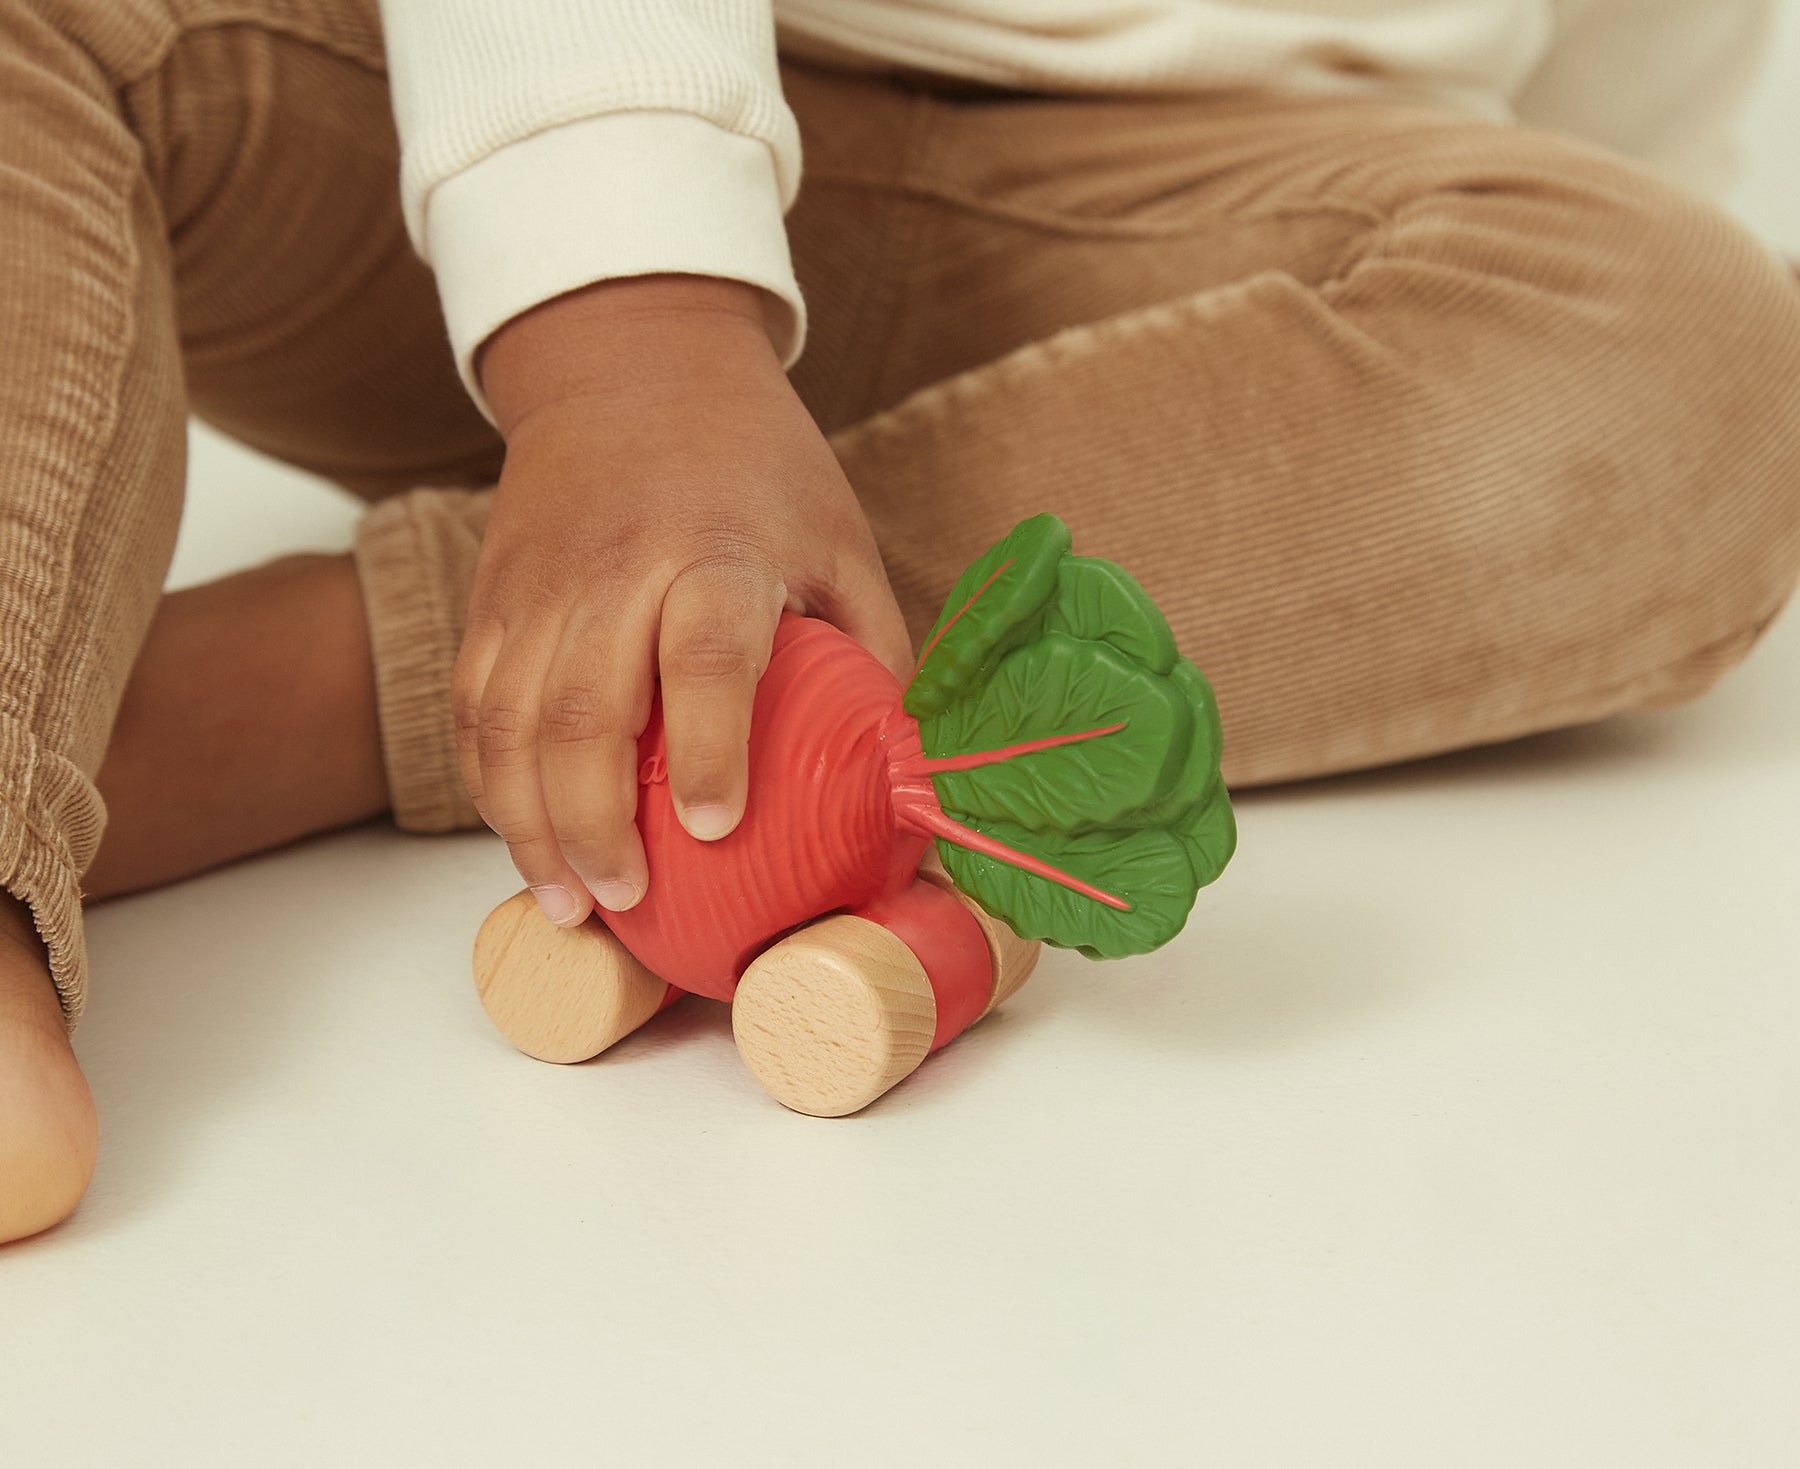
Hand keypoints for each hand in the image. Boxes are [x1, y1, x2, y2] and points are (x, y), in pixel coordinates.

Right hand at [460, 276, 912, 927]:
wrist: (631, 358)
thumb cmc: (756, 463)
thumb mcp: (839, 537)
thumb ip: (872, 650)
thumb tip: (913, 773)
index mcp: (718, 551)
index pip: (705, 656)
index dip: (707, 747)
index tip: (714, 828)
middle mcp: (618, 570)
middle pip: (586, 711)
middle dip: (596, 823)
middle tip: (628, 901)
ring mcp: (541, 586)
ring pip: (510, 722)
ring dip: (530, 825)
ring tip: (568, 901)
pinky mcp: (492, 597)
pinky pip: (474, 706)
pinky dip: (489, 783)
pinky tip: (523, 838)